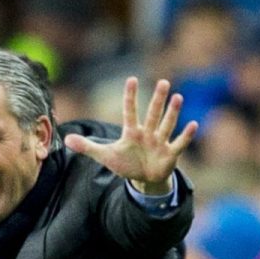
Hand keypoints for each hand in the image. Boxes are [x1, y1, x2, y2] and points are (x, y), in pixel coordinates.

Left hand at [63, 77, 195, 194]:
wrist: (144, 179)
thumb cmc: (126, 163)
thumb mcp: (105, 156)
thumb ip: (87, 147)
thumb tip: (66, 141)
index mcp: (132, 132)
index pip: (130, 111)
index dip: (130, 97)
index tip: (132, 79)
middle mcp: (147, 133)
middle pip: (152, 114)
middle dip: (157, 100)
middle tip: (163, 82)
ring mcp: (160, 143)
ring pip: (166, 125)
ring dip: (172, 113)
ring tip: (178, 97)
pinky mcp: (170, 155)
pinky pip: (179, 144)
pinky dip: (186, 136)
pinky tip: (194, 124)